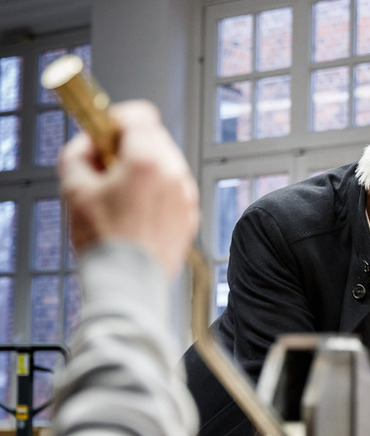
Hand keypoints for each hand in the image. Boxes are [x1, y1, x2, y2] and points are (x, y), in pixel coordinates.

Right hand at [57, 100, 199, 276]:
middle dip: (130, 146)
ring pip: (166, 164)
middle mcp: (174, 174)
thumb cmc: (104, 240)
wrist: (129, 283)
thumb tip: (90, 143)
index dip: (117, 118)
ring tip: (121, 196)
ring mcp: (186, 196)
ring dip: (144, 169)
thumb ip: (79, 152)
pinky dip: (157, 192)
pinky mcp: (191, 215)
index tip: (105, 133)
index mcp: (148, 161)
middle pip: (154, 138)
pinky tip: (137, 213)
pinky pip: (173, 190)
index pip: (141, 114)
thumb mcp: (73, 187)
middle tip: (107, 169)